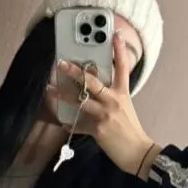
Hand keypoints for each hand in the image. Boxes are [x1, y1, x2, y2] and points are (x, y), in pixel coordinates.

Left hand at [47, 32, 160, 177]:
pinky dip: (70, 124)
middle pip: (92, 81)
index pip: (122, 68)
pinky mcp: (98, 130)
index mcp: (122, 93)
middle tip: (61, 63)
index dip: (119, 50)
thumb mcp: (125, 108)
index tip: (115, 34)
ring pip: (80, 100)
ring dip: (62, 95)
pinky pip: (79, 125)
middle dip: (75, 71)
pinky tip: (63, 123)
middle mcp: (114, 101)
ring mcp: (105, 115)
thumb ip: (112, 97)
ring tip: (50, 89)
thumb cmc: (131, 130)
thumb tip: (96, 90)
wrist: (138, 152)